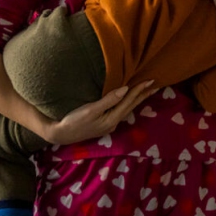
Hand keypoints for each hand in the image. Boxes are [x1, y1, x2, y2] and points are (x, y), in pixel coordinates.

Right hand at [42, 81, 157, 144]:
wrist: (60, 134)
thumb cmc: (73, 121)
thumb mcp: (90, 109)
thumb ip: (109, 100)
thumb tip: (125, 89)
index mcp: (112, 119)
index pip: (129, 101)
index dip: (139, 90)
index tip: (150, 80)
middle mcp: (114, 123)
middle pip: (132, 106)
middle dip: (143, 95)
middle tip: (155, 85)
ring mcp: (109, 124)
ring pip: (127, 109)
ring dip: (137, 99)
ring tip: (146, 91)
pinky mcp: (104, 124)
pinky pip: (121, 111)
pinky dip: (128, 103)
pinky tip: (129, 101)